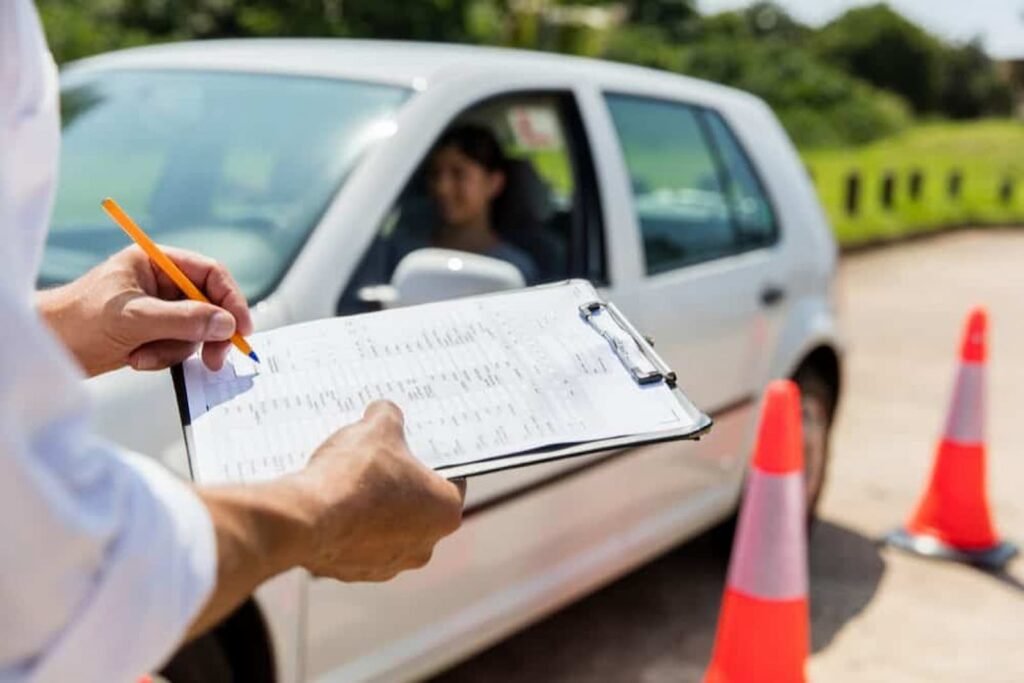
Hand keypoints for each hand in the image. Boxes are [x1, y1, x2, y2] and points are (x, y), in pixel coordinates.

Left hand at [36, 245, 252, 376]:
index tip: (241, 328)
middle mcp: (161, 283)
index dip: (231, 299)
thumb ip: (184, 319)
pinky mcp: (153, 333)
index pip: (209, 274)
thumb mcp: (136, 318)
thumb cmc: (78, 321)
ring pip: (195, 331)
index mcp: (156, 262)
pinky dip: (163, 357)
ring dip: (175, 349)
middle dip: (208, 333)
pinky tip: (136, 358)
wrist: (48, 348)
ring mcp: (158, 309)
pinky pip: (178, 347)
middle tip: (215, 358)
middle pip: (209, 304)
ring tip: (145, 356)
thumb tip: (227, 325)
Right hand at [188, 401, 465, 636]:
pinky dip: (348, 526)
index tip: (415, 446)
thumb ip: (388, 417)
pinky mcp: (354, 572)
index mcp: (445, 511)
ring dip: (373, 508)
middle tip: (381, 459)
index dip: (432, 458)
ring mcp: (389, 564)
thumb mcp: (378, 428)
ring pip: (387, 528)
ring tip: (350, 480)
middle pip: (418, 505)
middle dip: (401, 483)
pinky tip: (332, 504)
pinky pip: (356, 543)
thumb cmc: (354, 475)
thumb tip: (384, 413)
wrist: (306, 518)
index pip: (452, 479)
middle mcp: (424, 546)